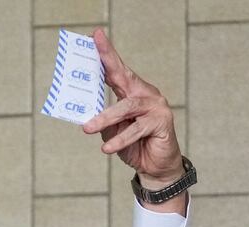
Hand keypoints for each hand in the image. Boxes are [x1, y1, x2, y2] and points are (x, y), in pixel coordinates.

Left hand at [82, 28, 182, 189]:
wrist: (156, 168)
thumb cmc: (134, 145)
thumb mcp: (113, 131)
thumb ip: (103, 120)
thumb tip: (86, 116)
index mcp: (132, 92)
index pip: (116, 70)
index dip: (106, 54)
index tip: (93, 36)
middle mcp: (145, 94)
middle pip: (124, 75)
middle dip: (108, 60)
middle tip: (94, 48)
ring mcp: (156, 106)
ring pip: (127, 106)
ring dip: (105, 117)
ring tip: (87, 129)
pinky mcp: (162, 123)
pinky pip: (136, 129)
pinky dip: (120, 139)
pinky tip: (107, 148)